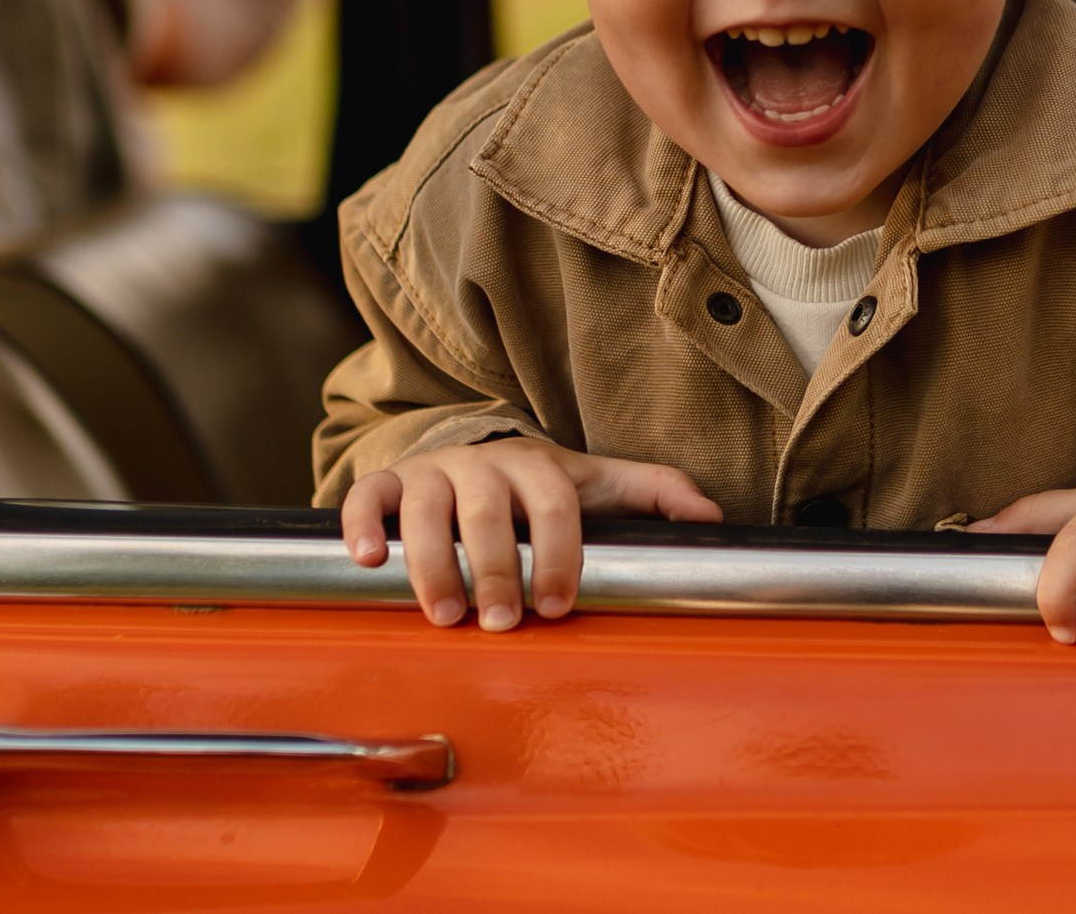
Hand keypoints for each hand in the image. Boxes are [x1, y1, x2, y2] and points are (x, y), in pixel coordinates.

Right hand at [341, 438, 721, 630]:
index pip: (554, 505)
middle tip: (500, 622)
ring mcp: (433, 472)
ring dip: (432, 563)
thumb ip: (658, 496)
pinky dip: (362, 526)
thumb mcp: (601, 486)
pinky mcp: (389, 482)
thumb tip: (714, 518)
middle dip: (494, 569)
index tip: (557, 605)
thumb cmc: (541, 486)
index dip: (557, 554)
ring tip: (445, 614)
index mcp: (539, 467)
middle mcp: (483, 464)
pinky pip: (367, 496)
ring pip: (426, 509)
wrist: (476, 454)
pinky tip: (368, 561)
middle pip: (487, 511)